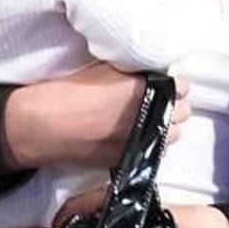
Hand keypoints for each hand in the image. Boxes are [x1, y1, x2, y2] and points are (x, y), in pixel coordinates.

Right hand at [0, 63, 189, 169]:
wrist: (45, 124)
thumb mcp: (105, 68)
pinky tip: (139, 138)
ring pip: (173, 136)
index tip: (166, 85)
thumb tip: (149, 73)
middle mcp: (152, 115)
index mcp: (148, 88)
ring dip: (166, 128)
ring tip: (151, 121)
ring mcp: (144, 140)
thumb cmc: (70, 90)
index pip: (181, 86)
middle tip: (160, 102)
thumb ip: (134, 72)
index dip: (173, 86)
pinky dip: (152, 145)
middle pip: (182, 112)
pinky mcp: (132, 159)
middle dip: (173, 106)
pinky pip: (155, 153)